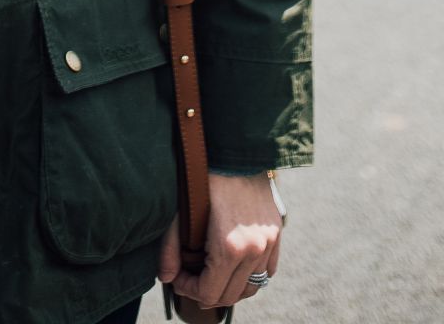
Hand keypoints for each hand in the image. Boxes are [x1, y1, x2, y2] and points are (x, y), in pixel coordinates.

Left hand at [157, 173, 281, 310]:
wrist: (237, 147)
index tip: (178, 278)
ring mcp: (269, 242)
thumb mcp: (182, 210)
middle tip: (190, 278)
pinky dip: (252, 275)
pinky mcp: (277, 232)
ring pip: (252, 287)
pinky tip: (235, 265)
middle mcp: (254, 250)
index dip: (189, 291)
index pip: (210, 293)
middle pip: (231, 295)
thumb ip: (170, 247)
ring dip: (231, 287)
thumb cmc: (205, 175)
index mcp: (230, 247)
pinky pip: (268, 270)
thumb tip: (165, 278)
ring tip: (212, 274)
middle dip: (207, 292)